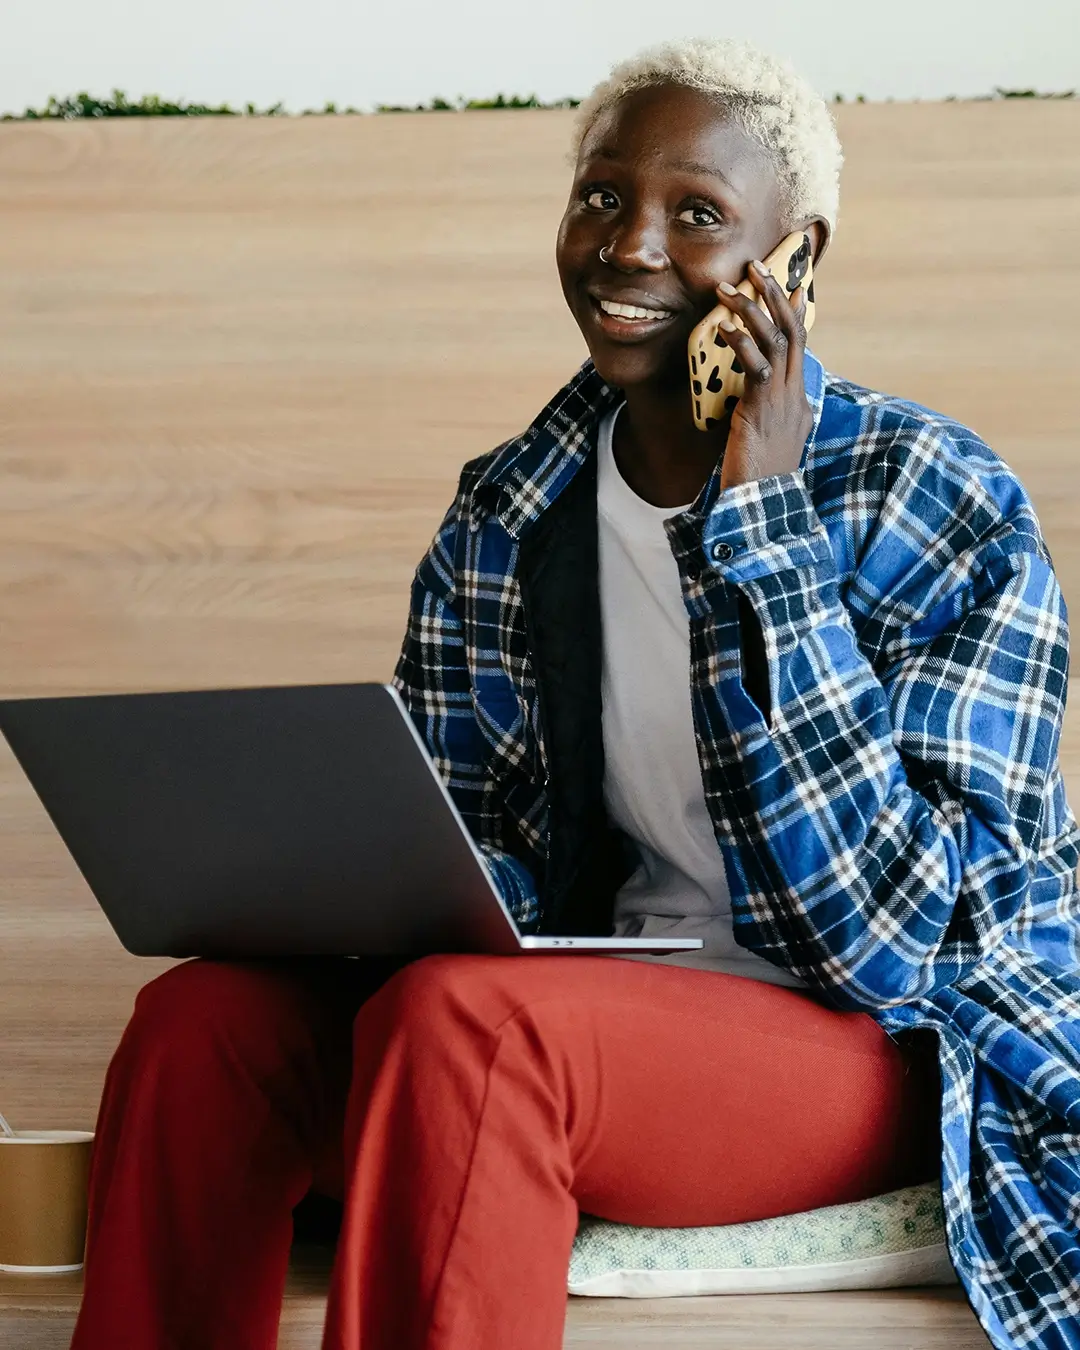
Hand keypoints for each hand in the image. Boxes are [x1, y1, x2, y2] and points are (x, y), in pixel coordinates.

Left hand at [714, 261, 811, 492]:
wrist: (760, 508)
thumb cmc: (756, 480)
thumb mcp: (763, 440)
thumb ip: (761, 414)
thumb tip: (750, 399)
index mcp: (798, 401)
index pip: (800, 345)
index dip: (793, 312)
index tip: (787, 284)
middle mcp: (796, 396)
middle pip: (793, 331)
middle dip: (775, 295)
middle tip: (756, 267)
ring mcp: (783, 402)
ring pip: (776, 341)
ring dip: (753, 310)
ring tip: (729, 288)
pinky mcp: (762, 411)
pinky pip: (757, 367)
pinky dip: (741, 343)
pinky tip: (723, 328)